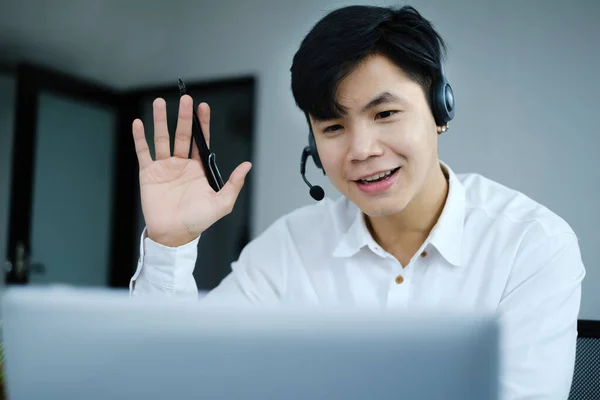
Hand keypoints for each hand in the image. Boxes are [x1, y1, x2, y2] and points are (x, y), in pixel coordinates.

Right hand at [132, 95, 251, 246]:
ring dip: (161, 120)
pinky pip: (143, 152)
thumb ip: (234, 184)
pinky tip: (138, 123)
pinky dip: (140, 137)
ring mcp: (164, 167)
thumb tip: (247, 165)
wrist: (173, 234)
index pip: (202, 142)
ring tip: (160, 102)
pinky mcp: (148, 173)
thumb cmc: (198, 221)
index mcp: (198, 169)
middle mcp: (181, 164)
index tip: (203, 107)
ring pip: (162, 138)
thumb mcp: (221, 203)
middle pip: (183, 135)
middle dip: (184, 117)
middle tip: (185, 99)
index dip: (203, 124)